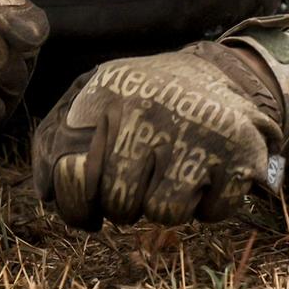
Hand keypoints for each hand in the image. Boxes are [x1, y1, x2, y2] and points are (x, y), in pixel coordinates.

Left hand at [32, 42, 282, 229]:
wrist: (218, 74)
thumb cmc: (141, 99)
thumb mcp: (93, 96)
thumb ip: (55, 137)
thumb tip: (48, 192)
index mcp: (107, 92)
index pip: (70, 174)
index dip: (76, 201)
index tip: (89, 198)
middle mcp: (150, 106)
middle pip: (119, 200)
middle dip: (124, 203)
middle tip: (138, 178)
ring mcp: (198, 128)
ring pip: (165, 214)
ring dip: (167, 204)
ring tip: (172, 169)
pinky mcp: (240, 151)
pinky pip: (211, 213)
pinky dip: (208, 205)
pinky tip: (207, 172)